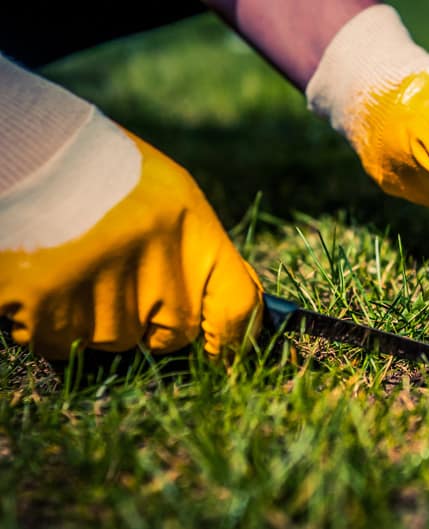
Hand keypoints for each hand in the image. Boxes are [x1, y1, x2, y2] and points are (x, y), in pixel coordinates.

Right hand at [0, 129, 262, 359]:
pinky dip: (50, 321)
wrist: (18, 148)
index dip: (235, 338)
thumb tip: (226, 319)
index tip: (223, 353)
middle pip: (172, 332)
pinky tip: (44, 275)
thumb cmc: (98, 170)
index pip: (236, 306)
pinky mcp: (46, 304)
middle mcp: (154, 260)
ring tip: (73, 262)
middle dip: (151, 319)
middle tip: (118, 274)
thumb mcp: (167, 194)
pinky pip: (59, 342)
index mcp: (190, 227)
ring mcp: (100, 285)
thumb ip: (197, 254)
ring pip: (113, 340)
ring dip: (94, 317)